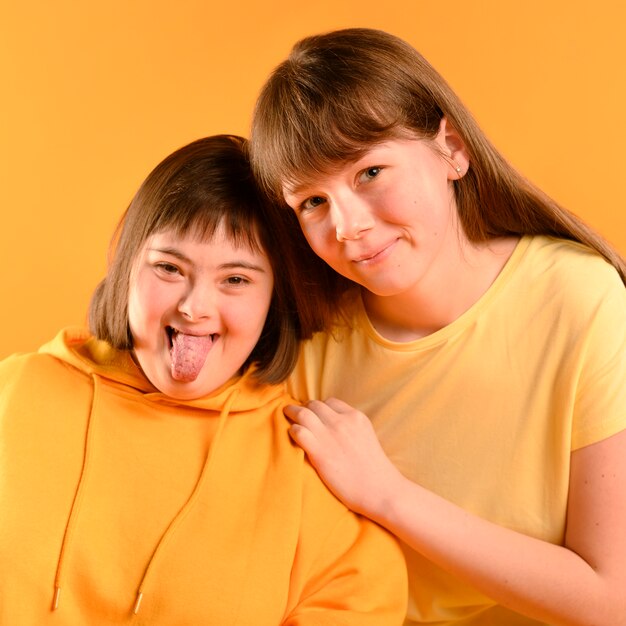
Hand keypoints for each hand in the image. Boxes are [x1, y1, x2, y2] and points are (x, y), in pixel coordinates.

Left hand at [285, 398, 402, 518]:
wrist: (380, 490)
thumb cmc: (374, 469)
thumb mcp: (366, 436)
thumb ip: (351, 427)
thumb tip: (333, 425)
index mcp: (355, 417)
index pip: (330, 402)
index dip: (319, 407)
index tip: (313, 413)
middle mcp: (342, 421)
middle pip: (314, 405)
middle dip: (303, 407)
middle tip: (296, 413)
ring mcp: (330, 436)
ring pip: (303, 414)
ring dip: (292, 413)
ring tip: (286, 414)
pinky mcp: (319, 453)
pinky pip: (298, 432)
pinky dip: (293, 430)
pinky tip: (292, 435)